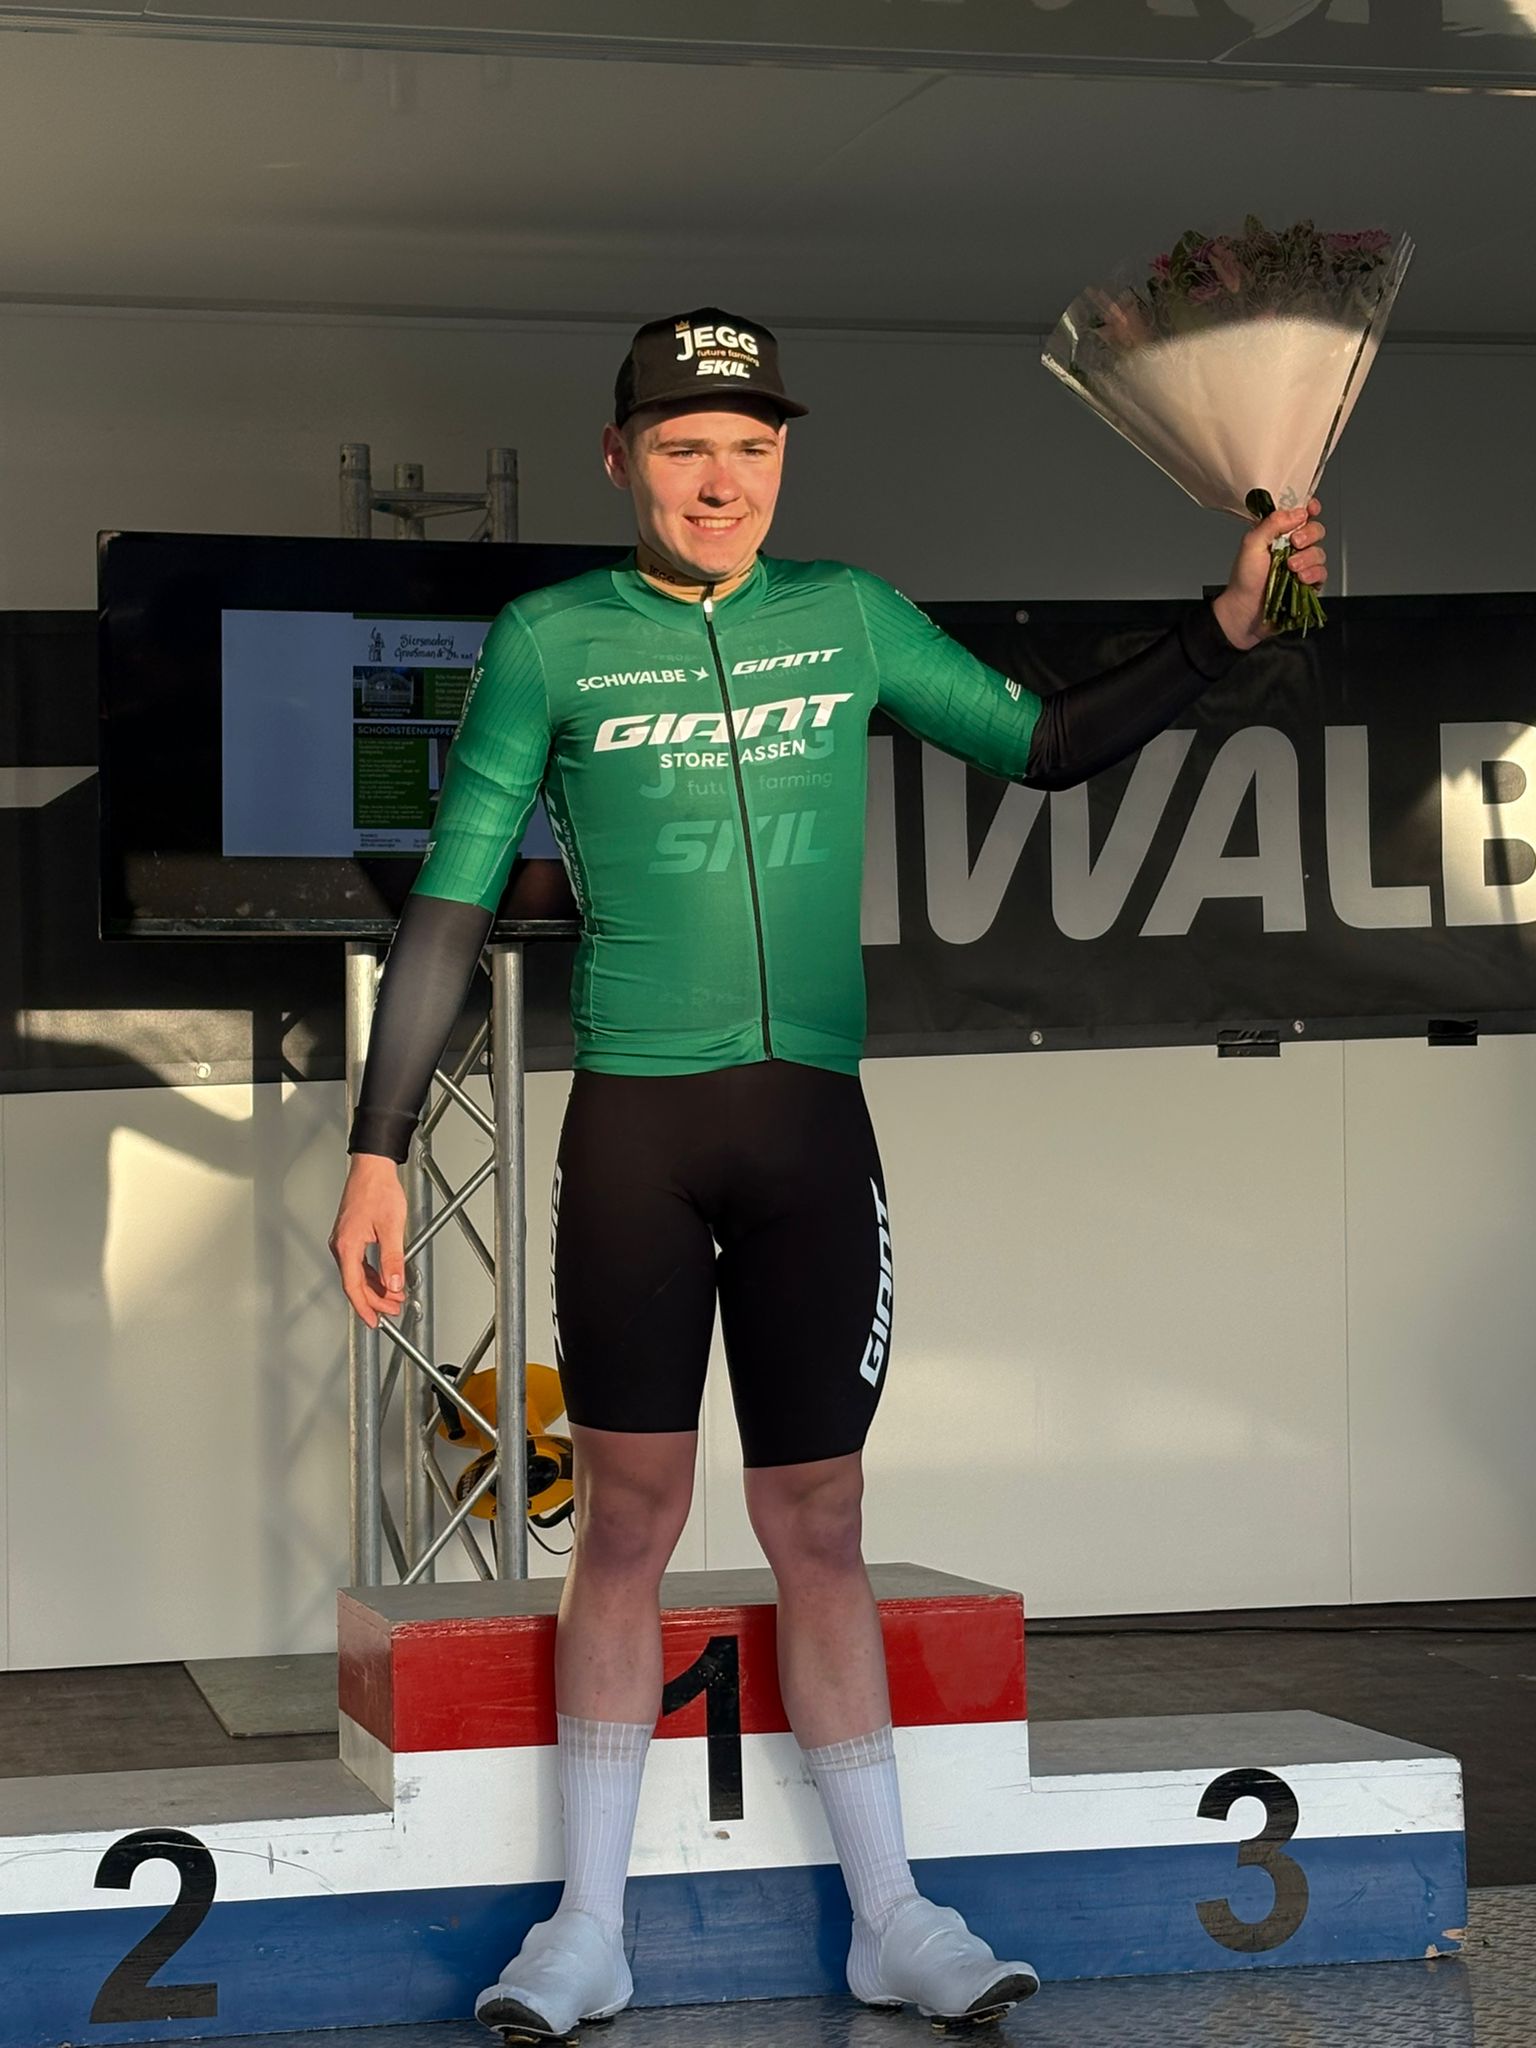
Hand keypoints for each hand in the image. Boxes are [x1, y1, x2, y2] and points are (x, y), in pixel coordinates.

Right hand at [329, 1154, 407, 1327]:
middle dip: (374, 1300)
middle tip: (393, 1308)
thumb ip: (393, 1259)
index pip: (353, 1286)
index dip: (364, 1307)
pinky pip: (359, 1263)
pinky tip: (385, 1278)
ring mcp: (344, 1240)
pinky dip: (372, 1274)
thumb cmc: (378, 1190)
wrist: (372, 1167)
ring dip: (375, 1287)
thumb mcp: (392, 1227)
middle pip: (354, 1283)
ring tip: (393, 1296)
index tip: (375, 1321)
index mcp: (347, 1245)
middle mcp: (341, 1245)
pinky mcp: (350, 1235)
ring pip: (357, 1274)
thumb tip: (394, 1283)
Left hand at [1211, 496, 1327, 649]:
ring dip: (1307, 558)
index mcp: (1278, 534)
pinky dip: (1314, 574)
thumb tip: (1297, 512)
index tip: (1310, 510)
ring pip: (1319, 552)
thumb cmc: (1243, 580)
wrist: (1245, 612)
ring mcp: (1302, 566)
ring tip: (1291, 568)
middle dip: (1309, 535)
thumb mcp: (1252, 544)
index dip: (1309, 509)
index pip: (1300, 515)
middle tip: (1295, 543)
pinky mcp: (1308, 584)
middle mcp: (1292, 548)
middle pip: (1316, 530)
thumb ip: (1272, 523)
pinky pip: (1322, 573)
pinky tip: (1301, 579)